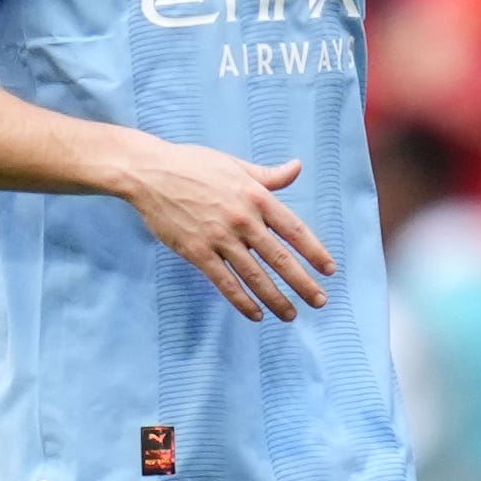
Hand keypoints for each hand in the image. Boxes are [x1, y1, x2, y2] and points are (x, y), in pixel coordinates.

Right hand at [111, 135, 334, 320]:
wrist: (150, 173)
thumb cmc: (193, 165)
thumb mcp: (236, 165)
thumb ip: (269, 175)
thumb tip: (296, 168)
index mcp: (256, 197)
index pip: (295, 230)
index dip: (315, 252)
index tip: (329, 270)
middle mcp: (243, 219)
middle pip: (280, 258)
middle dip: (303, 283)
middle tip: (320, 301)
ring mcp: (220, 238)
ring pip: (255, 275)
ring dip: (275, 298)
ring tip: (291, 315)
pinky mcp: (197, 252)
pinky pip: (224, 282)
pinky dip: (242, 300)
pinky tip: (256, 314)